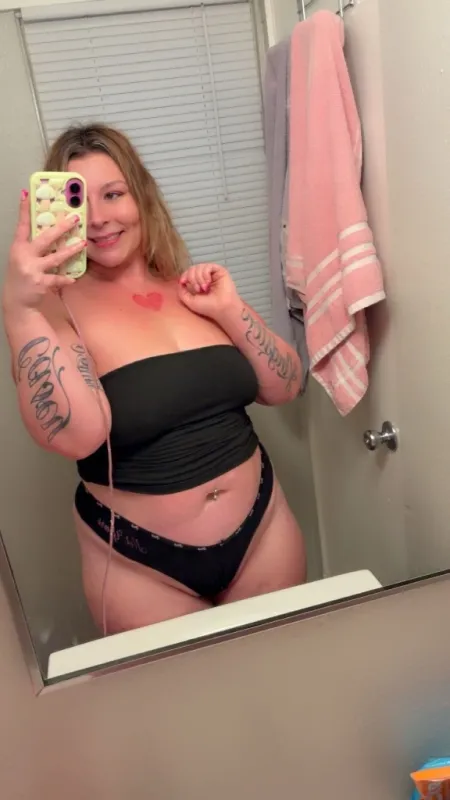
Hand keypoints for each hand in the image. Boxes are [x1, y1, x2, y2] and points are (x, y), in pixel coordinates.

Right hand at [2, 190, 86, 311]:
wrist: (17, 300)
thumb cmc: (22, 275)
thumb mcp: (21, 257)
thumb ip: (32, 245)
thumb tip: (50, 231)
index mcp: (18, 247)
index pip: (22, 225)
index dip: (24, 210)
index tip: (27, 194)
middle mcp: (24, 256)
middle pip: (45, 238)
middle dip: (61, 228)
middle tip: (75, 218)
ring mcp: (32, 269)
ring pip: (55, 258)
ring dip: (70, 251)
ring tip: (82, 243)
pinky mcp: (40, 283)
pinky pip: (57, 279)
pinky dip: (65, 279)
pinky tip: (73, 277)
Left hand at [178, 263, 238, 320]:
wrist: (221, 308)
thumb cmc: (207, 307)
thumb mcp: (189, 301)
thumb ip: (182, 292)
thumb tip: (181, 282)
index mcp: (199, 284)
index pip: (189, 273)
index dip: (184, 275)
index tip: (183, 282)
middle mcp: (206, 278)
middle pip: (192, 268)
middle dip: (191, 278)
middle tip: (198, 289)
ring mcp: (213, 274)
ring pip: (199, 267)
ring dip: (198, 278)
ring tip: (204, 288)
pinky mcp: (220, 271)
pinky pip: (208, 266)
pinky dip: (205, 274)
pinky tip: (208, 283)